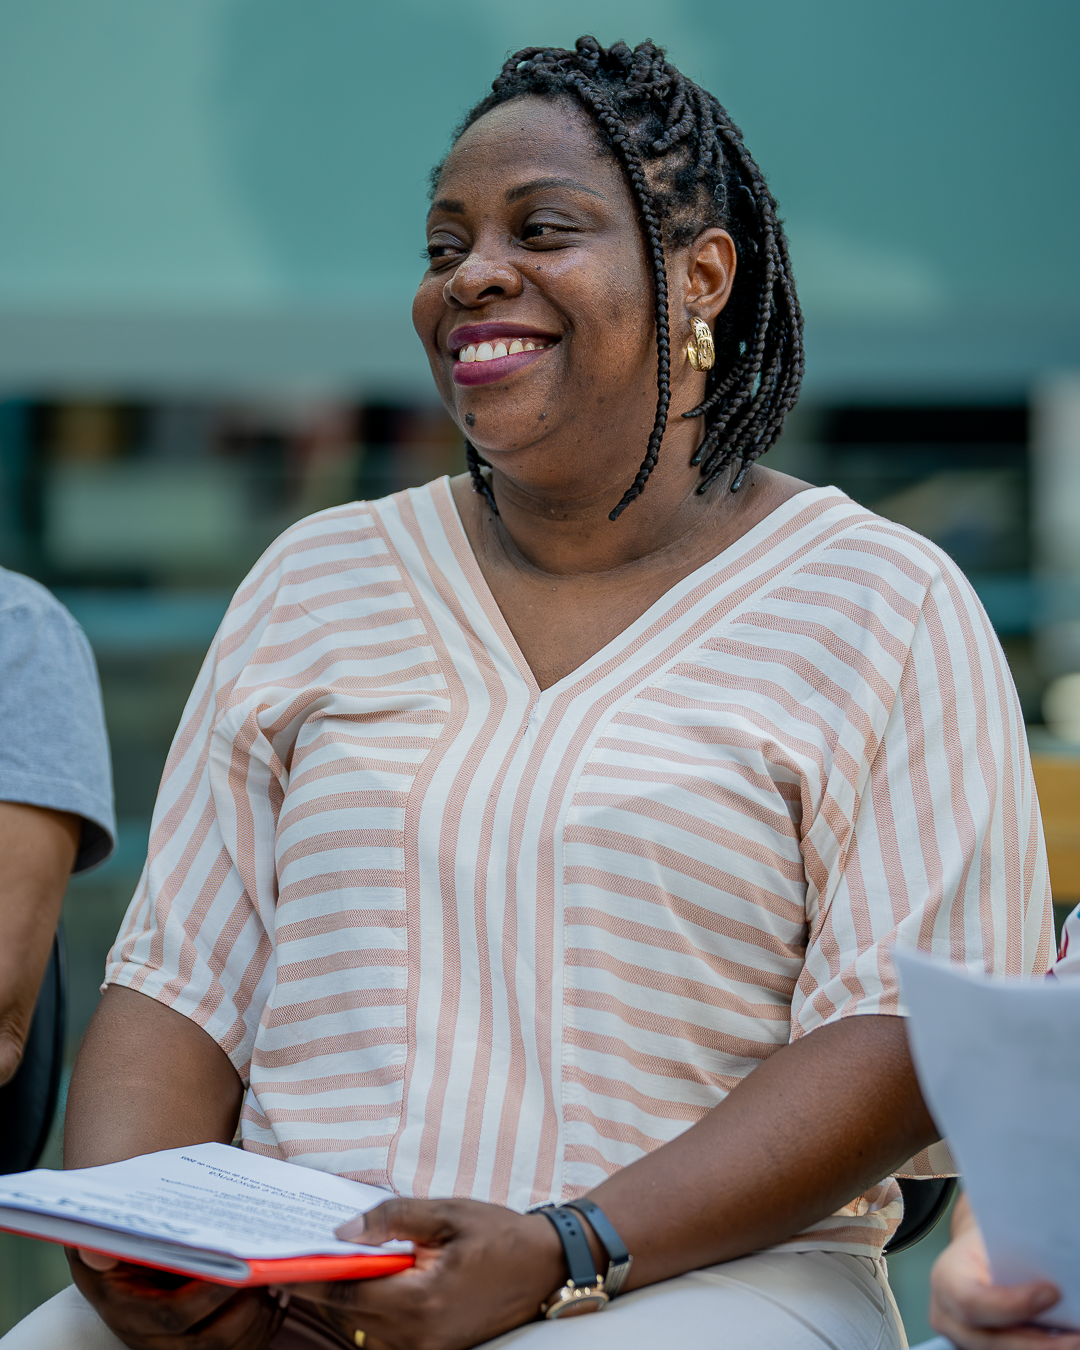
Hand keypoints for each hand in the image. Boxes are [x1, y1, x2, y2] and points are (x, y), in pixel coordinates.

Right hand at [67, 1248, 286, 1348]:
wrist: (119, 1265)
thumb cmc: (118, 1246)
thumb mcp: (101, 1240)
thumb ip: (101, 1244)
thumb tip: (96, 1251)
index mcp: (127, 1312)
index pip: (174, 1315)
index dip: (211, 1294)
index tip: (242, 1267)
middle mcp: (151, 1340)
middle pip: (209, 1342)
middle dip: (246, 1311)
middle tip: (269, 1275)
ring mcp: (176, 1349)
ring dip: (259, 1320)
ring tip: (277, 1284)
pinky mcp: (198, 1348)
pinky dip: (263, 1329)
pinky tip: (276, 1299)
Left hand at [288, 1198, 566, 1349]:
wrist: (548, 1268)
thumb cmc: (500, 1235)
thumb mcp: (448, 1213)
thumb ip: (393, 1220)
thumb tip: (343, 1232)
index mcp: (421, 1301)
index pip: (348, 1294)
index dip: (310, 1280)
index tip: (277, 1267)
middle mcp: (419, 1337)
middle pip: (351, 1317)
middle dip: (322, 1289)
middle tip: (291, 1262)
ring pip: (365, 1331)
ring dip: (346, 1302)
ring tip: (326, 1269)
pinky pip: (388, 1336)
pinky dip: (370, 1313)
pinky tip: (367, 1284)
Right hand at [929, 1210, 1079, 1348]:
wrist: (976, 1257)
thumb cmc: (987, 1244)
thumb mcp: (997, 1239)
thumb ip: (1020, 1258)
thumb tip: (1055, 1277)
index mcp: (946, 1279)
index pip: (971, 1302)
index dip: (1012, 1304)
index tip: (1052, 1293)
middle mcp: (947, 1316)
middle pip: (992, 1342)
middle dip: (1039, 1343)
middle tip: (1077, 1336)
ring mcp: (962, 1340)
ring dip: (1042, 1348)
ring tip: (1074, 1339)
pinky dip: (1038, 1348)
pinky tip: (1061, 1341)